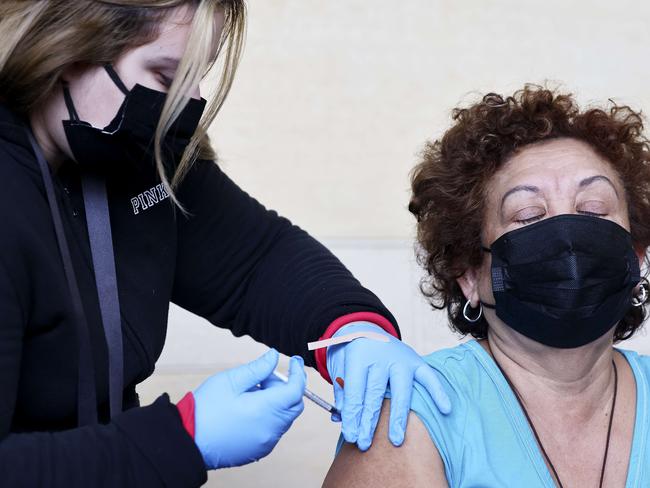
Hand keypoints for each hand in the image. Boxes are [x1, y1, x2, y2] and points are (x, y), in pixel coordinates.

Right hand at [193, 349, 305, 468]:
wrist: (187, 441)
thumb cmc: (206, 409)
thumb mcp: (231, 380)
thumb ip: (258, 368)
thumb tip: (274, 356)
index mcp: (266, 410)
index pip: (296, 390)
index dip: (298, 373)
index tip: (295, 361)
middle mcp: (271, 429)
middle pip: (294, 405)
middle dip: (286, 387)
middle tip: (264, 378)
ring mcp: (266, 442)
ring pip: (284, 417)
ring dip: (276, 402)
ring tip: (251, 393)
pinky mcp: (258, 450)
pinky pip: (273, 430)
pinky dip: (270, 416)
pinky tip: (248, 409)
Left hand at [327, 322, 450, 450]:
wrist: (365, 328)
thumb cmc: (351, 354)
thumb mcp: (339, 365)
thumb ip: (342, 390)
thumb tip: (342, 417)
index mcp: (358, 356)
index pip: (355, 390)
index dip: (352, 416)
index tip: (351, 436)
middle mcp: (381, 356)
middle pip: (375, 393)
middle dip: (369, 422)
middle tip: (365, 444)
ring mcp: (400, 358)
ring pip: (400, 390)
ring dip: (397, 417)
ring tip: (396, 440)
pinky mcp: (416, 360)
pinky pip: (429, 377)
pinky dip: (438, 392)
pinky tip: (445, 409)